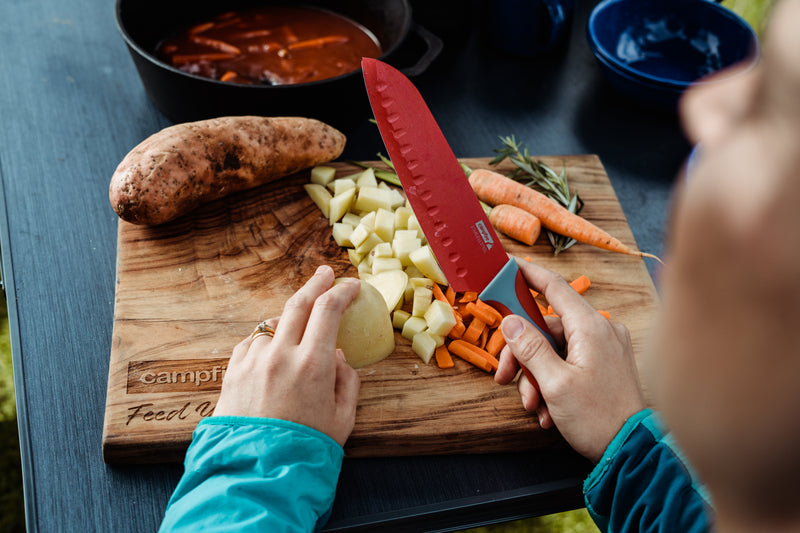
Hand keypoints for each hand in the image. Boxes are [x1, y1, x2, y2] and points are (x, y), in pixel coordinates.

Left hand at [214, 265, 361, 446]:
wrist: (257, 473)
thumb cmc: (305, 449)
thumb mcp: (343, 419)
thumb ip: (347, 381)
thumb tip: (339, 356)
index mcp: (313, 364)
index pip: (329, 310)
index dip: (342, 292)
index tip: (352, 286)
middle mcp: (280, 355)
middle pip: (298, 303)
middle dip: (315, 284)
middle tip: (325, 274)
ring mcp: (253, 361)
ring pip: (272, 325)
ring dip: (287, 322)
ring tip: (298, 334)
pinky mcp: (232, 372)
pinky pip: (251, 343)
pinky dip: (265, 340)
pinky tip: (272, 351)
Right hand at [495, 259, 645, 462]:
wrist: (632, 451)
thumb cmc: (598, 418)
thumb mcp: (554, 383)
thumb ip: (530, 348)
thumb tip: (510, 321)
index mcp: (590, 327)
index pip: (554, 288)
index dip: (529, 275)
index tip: (510, 267)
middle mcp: (601, 331)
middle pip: (547, 328)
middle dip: (523, 355)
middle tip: (506, 378)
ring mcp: (606, 348)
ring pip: (556, 349)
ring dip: (537, 376)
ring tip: (534, 405)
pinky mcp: (607, 364)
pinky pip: (571, 362)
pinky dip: (554, 382)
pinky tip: (548, 410)